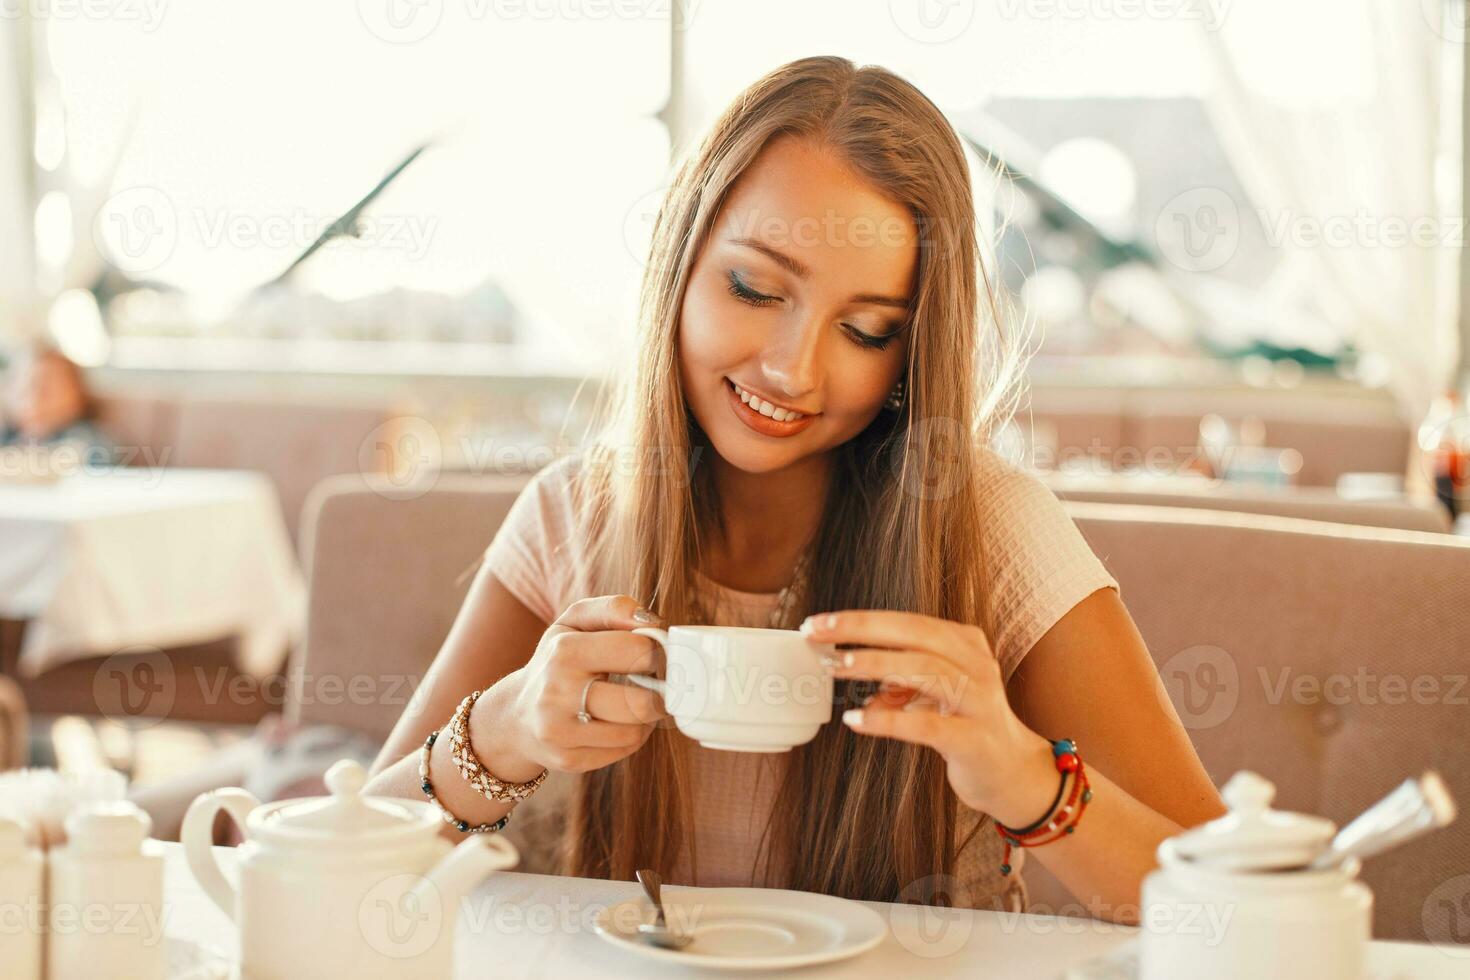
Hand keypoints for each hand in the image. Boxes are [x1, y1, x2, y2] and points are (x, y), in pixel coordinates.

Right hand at [485, 595, 670, 775]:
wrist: (515, 714)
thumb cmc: (556, 661)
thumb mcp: (574, 622)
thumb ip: (614, 608)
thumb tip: (652, 622)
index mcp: (564, 651)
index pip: (638, 651)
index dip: (656, 652)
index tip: (654, 655)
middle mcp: (558, 692)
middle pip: (641, 701)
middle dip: (659, 693)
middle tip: (657, 685)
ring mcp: (560, 731)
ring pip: (635, 730)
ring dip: (647, 717)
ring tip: (638, 703)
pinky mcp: (568, 759)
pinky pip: (624, 750)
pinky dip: (632, 736)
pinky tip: (621, 722)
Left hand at [801, 610, 1058, 827]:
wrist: (1013, 774)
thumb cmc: (966, 725)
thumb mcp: (930, 695)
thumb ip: (896, 682)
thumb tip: (848, 672)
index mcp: (964, 644)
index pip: (907, 621)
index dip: (861, 619)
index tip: (819, 622)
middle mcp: (976, 665)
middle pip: (915, 633)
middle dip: (862, 628)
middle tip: (817, 633)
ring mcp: (979, 701)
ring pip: (925, 669)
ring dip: (875, 665)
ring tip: (836, 667)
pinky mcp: (974, 739)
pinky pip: (927, 725)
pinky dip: (887, 721)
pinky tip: (855, 720)